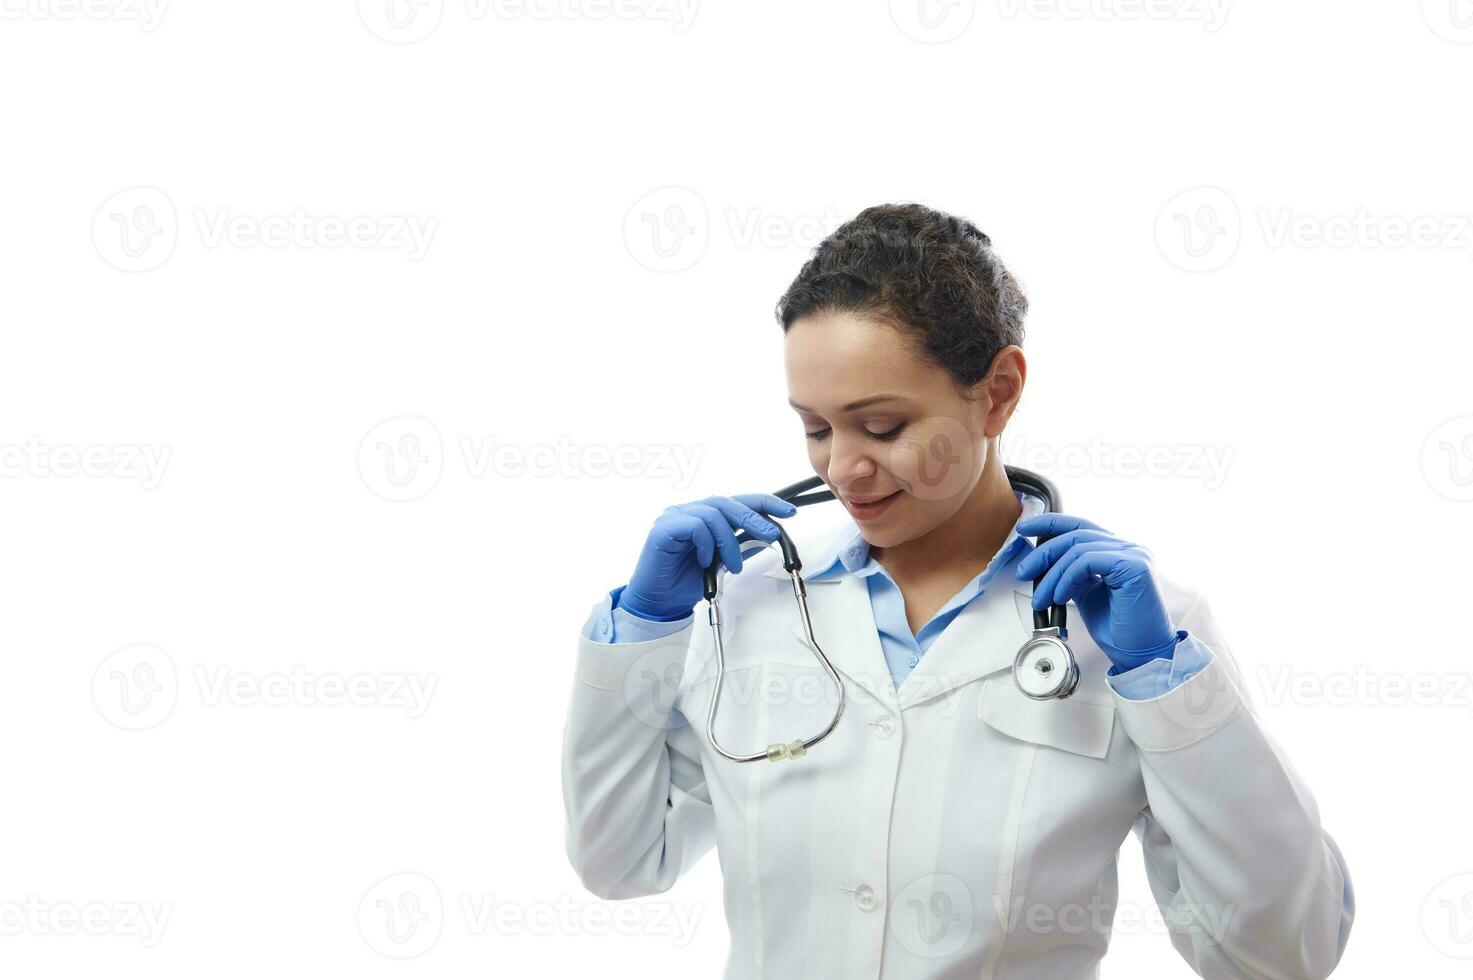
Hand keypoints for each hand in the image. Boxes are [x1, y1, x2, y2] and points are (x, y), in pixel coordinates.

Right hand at [618, 494, 798, 621]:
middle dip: (754, 519)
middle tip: (772, 536)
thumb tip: (767, 538)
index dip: (764, 502)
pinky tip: (705, 561)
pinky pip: (695, 525)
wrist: (659, 603)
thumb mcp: (723, 563)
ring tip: (733, 566)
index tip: (788, 511)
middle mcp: (689, 511)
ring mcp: (675, 516)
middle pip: (728, 503)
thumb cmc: (685, 582)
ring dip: (730, 542)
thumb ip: (741, 546)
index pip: (737, 501)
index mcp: (703, 515)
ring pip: (713, 514)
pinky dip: (707, 543)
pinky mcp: (663, 528)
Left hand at [1012, 513, 1178, 670]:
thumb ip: (1070, 574)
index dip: (1050, 523)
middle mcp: (1128, 548)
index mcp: (1117, 551)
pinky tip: (1060, 598)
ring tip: (1042, 599)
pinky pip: (1088, 561)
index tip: (1024, 529)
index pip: (1080, 526)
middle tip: (1023, 573)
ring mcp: (1134, 554)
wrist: (1140, 654)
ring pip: (1078, 548)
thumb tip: (1042, 563)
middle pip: (1075, 535)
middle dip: (1043, 553)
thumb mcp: (1085, 594)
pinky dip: (1067, 578)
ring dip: (1051, 575)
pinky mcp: (1135, 566)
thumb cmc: (1117, 629)